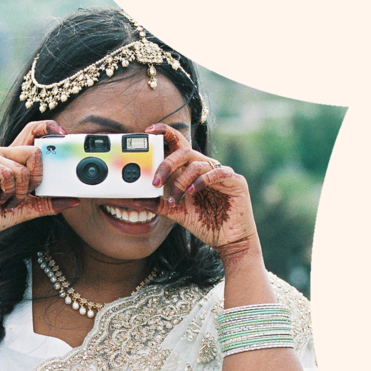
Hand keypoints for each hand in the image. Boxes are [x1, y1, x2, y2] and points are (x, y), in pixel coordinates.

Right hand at [0, 120, 78, 244]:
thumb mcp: (29, 208)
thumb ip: (49, 203)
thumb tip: (75, 200)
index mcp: (13, 157)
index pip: (33, 130)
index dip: (49, 128)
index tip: (63, 135)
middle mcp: (2, 152)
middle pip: (34, 149)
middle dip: (38, 176)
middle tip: (28, 193)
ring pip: (23, 166)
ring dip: (22, 190)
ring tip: (10, 200)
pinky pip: (7, 173)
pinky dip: (9, 190)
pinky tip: (1, 198)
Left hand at [136, 123, 259, 259]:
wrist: (229, 240)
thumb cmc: (206, 224)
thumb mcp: (177, 213)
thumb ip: (158, 204)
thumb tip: (134, 199)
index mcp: (191, 171)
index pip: (178, 144)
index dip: (165, 132)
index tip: (148, 131)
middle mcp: (205, 168)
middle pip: (184, 151)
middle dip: (166, 164)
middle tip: (155, 181)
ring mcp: (220, 173)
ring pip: (197, 163)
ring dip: (181, 181)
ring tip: (176, 198)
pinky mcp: (235, 181)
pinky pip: (217, 173)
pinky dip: (202, 180)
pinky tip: (193, 191)